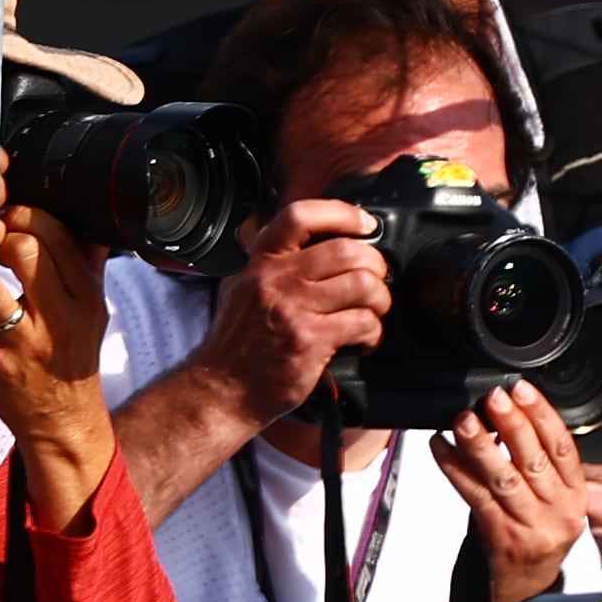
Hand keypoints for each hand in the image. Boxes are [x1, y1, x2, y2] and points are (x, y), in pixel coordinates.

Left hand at [0, 198, 118, 530]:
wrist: (62, 419)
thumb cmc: (72, 359)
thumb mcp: (93, 312)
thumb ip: (89, 267)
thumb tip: (89, 222)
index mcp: (87, 299)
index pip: (58, 234)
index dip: (27, 216)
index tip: (12, 219)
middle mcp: (61, 317)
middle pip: (24, 246)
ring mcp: (23, 339)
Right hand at [191, 196, 388, 422]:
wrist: (221, 388)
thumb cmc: (238, 343)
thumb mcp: (245, 288)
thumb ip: (277, 264)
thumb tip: (326, 244)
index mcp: (260, 261)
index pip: (301, 216)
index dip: (342, 213)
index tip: (365, 225)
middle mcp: (274, 278)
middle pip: (347, 250)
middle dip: (376, 266)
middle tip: (376, 284)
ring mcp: (292, 308)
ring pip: (363, 284)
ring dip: (381, 300)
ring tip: (372, 314)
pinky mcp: (309, 339)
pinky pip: (363, 322)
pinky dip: (374, 333)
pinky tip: (364, 341)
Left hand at [435, 381, 589, 601]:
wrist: (524, 590)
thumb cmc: (532, 536)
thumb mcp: (549, 502)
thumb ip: (534, 465)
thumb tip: (500, 417)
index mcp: (576, 496)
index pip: (563, 448)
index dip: (543, 415)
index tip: (522, 389)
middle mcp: (561, 512)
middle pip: (535, 461)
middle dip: (513, 424)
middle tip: (493, 398)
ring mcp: (534, 527)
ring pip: (506, 479)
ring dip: (481, 446)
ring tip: (463, 420)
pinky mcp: (504, 539)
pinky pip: (477, 498)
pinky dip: (456, 470)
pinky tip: (442, 449)